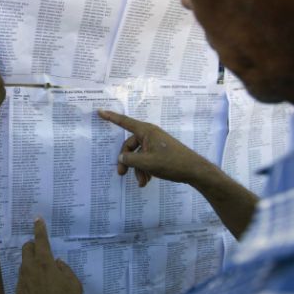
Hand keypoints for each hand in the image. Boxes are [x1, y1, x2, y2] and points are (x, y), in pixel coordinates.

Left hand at [16, 218, 81, 293]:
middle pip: (26, 248)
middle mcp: (30, 269)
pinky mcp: (18, 293)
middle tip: (42, 251)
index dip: (39, 228)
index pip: (40, 240)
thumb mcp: (75, 286)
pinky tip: (40, 290)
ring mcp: (22, 281)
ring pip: (24, 264)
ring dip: (32, 263)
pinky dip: (30, 278)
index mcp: (45, 264)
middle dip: (33, 246)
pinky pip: (23, 279)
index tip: (37, 219)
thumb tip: (58, 263)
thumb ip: (65, 270)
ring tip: (44, 275)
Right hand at [98, 109, 216, 187]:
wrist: (194, 170)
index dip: (111, 117)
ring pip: (138, 155)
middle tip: (122, 174)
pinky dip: (145, 169)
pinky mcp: (160, 152)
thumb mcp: (147, 163)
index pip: (125, 122)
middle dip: (126, 161)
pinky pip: (146, 159)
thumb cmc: (171, 163)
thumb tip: (121, 158)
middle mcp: (150, 135)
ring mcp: (155, 144)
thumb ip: (130, 160)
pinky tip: (147, 181)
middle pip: (130, 145)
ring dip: (137, 169)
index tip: (99, 111)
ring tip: (141, 182)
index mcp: (146, 131)